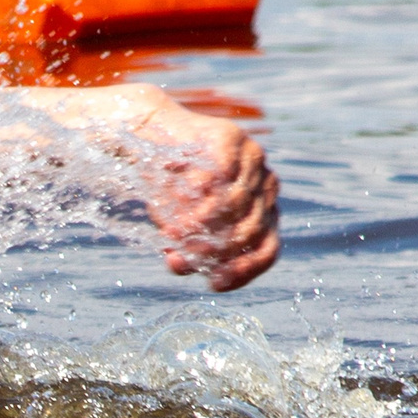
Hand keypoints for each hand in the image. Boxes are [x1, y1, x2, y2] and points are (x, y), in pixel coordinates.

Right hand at [146, 115, 279, 291]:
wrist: (151, 133)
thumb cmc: (169, 184)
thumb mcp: (181, 224)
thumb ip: (188, 244)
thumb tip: (178, 263)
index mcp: (262, 210)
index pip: (267, 248)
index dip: (244, 271)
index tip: (213, 284)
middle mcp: (264, 186)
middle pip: (251, 230)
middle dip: (212, 251)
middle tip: (177, 259)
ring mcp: (251, 160)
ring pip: (236, 205)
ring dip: (200, 227)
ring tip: (171, 235)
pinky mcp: (230, 139)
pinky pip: (220, 176)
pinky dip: (197, 198)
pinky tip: (177, 205)